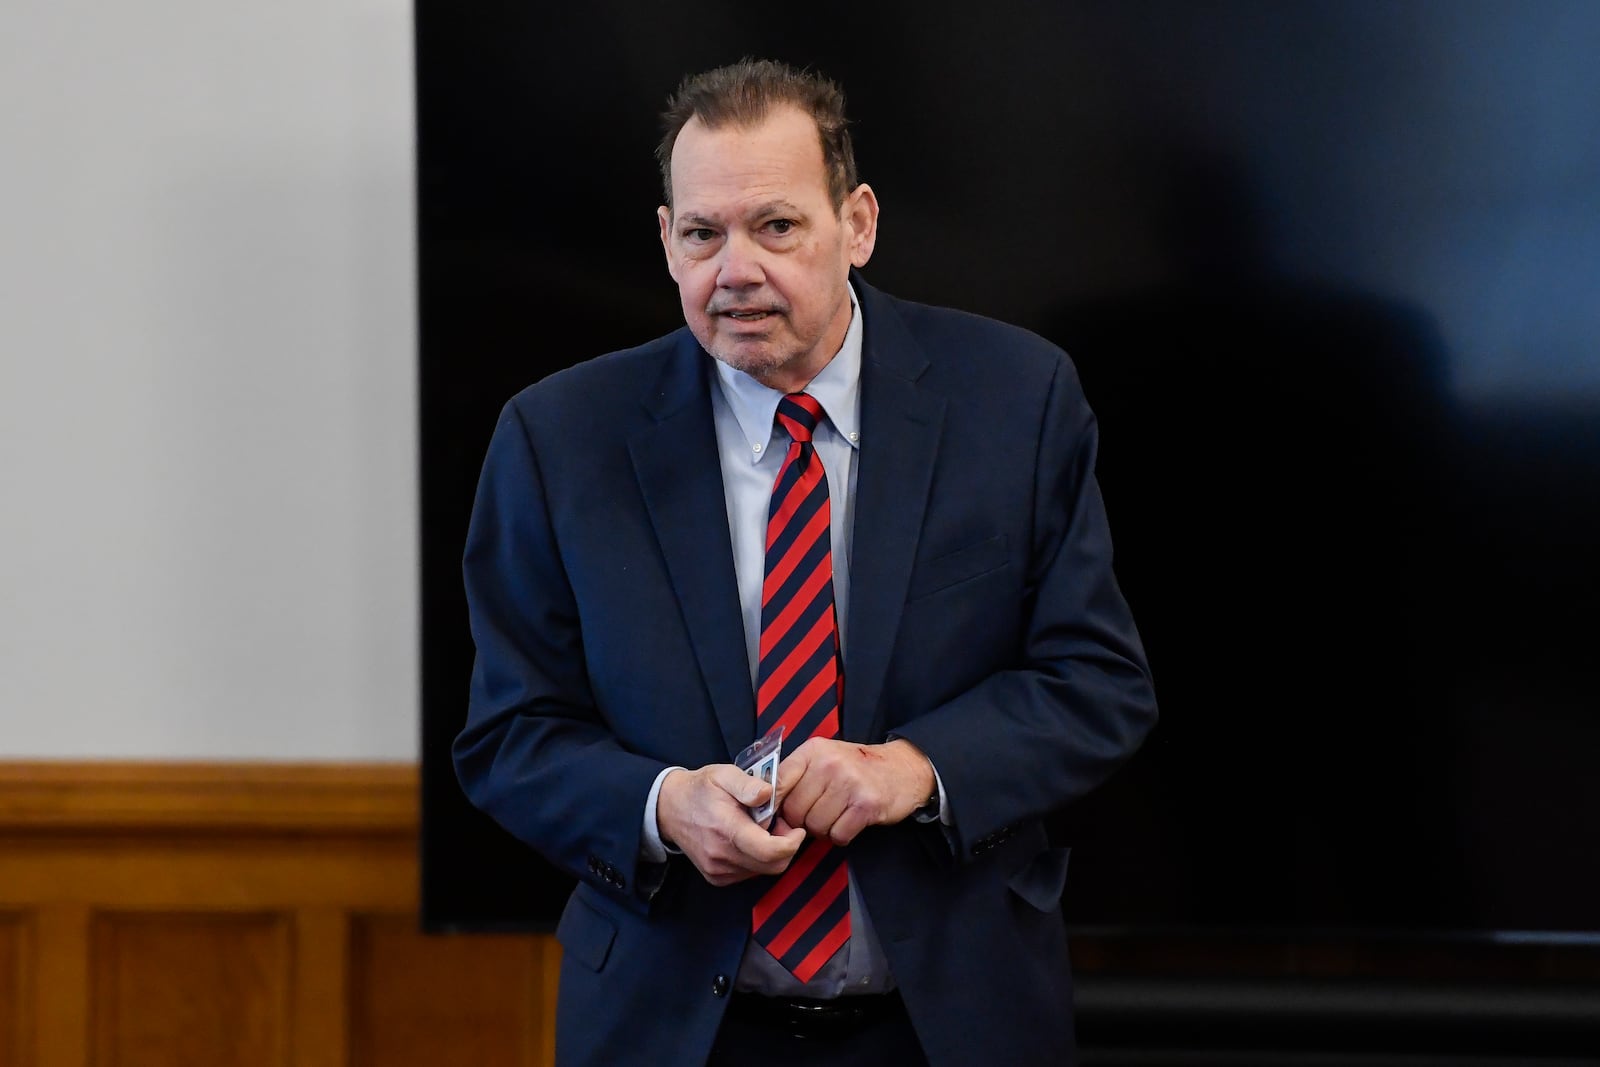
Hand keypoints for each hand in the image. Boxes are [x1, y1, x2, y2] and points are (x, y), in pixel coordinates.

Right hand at [656, 765, 805, 886]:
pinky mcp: (716, 877)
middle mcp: (721, 855)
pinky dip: (757, 860)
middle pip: (772, 866)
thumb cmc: (700, 789)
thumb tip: (768, 793)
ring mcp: (717, 869)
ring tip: (764, 829)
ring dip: (772, 853)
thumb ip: (747, 784)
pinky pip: (749, 874)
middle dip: (786, 847)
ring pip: (762, 871)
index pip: (769, 851)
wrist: (669, 809)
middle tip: (782, 825)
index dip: (791, 843)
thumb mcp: (723, 774)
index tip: (797, 829)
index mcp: (726, 829)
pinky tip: (750, 839)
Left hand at [777, 738, 935, 845]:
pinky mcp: (866, 804)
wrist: (904, 768)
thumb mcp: (824, 759)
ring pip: (815, 826)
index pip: (778, 783)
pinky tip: (850, 822)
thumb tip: (765, 809)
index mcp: (813, 751)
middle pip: (795, 811)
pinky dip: (842, 835)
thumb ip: (796, 777)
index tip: (777, 817)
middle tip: (819, 815)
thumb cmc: (857, 768)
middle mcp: (829, 764)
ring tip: (837, 816)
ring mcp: (849, 783)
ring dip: (824, 830)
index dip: (774, 806)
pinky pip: (838, 835)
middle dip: (803, 822)